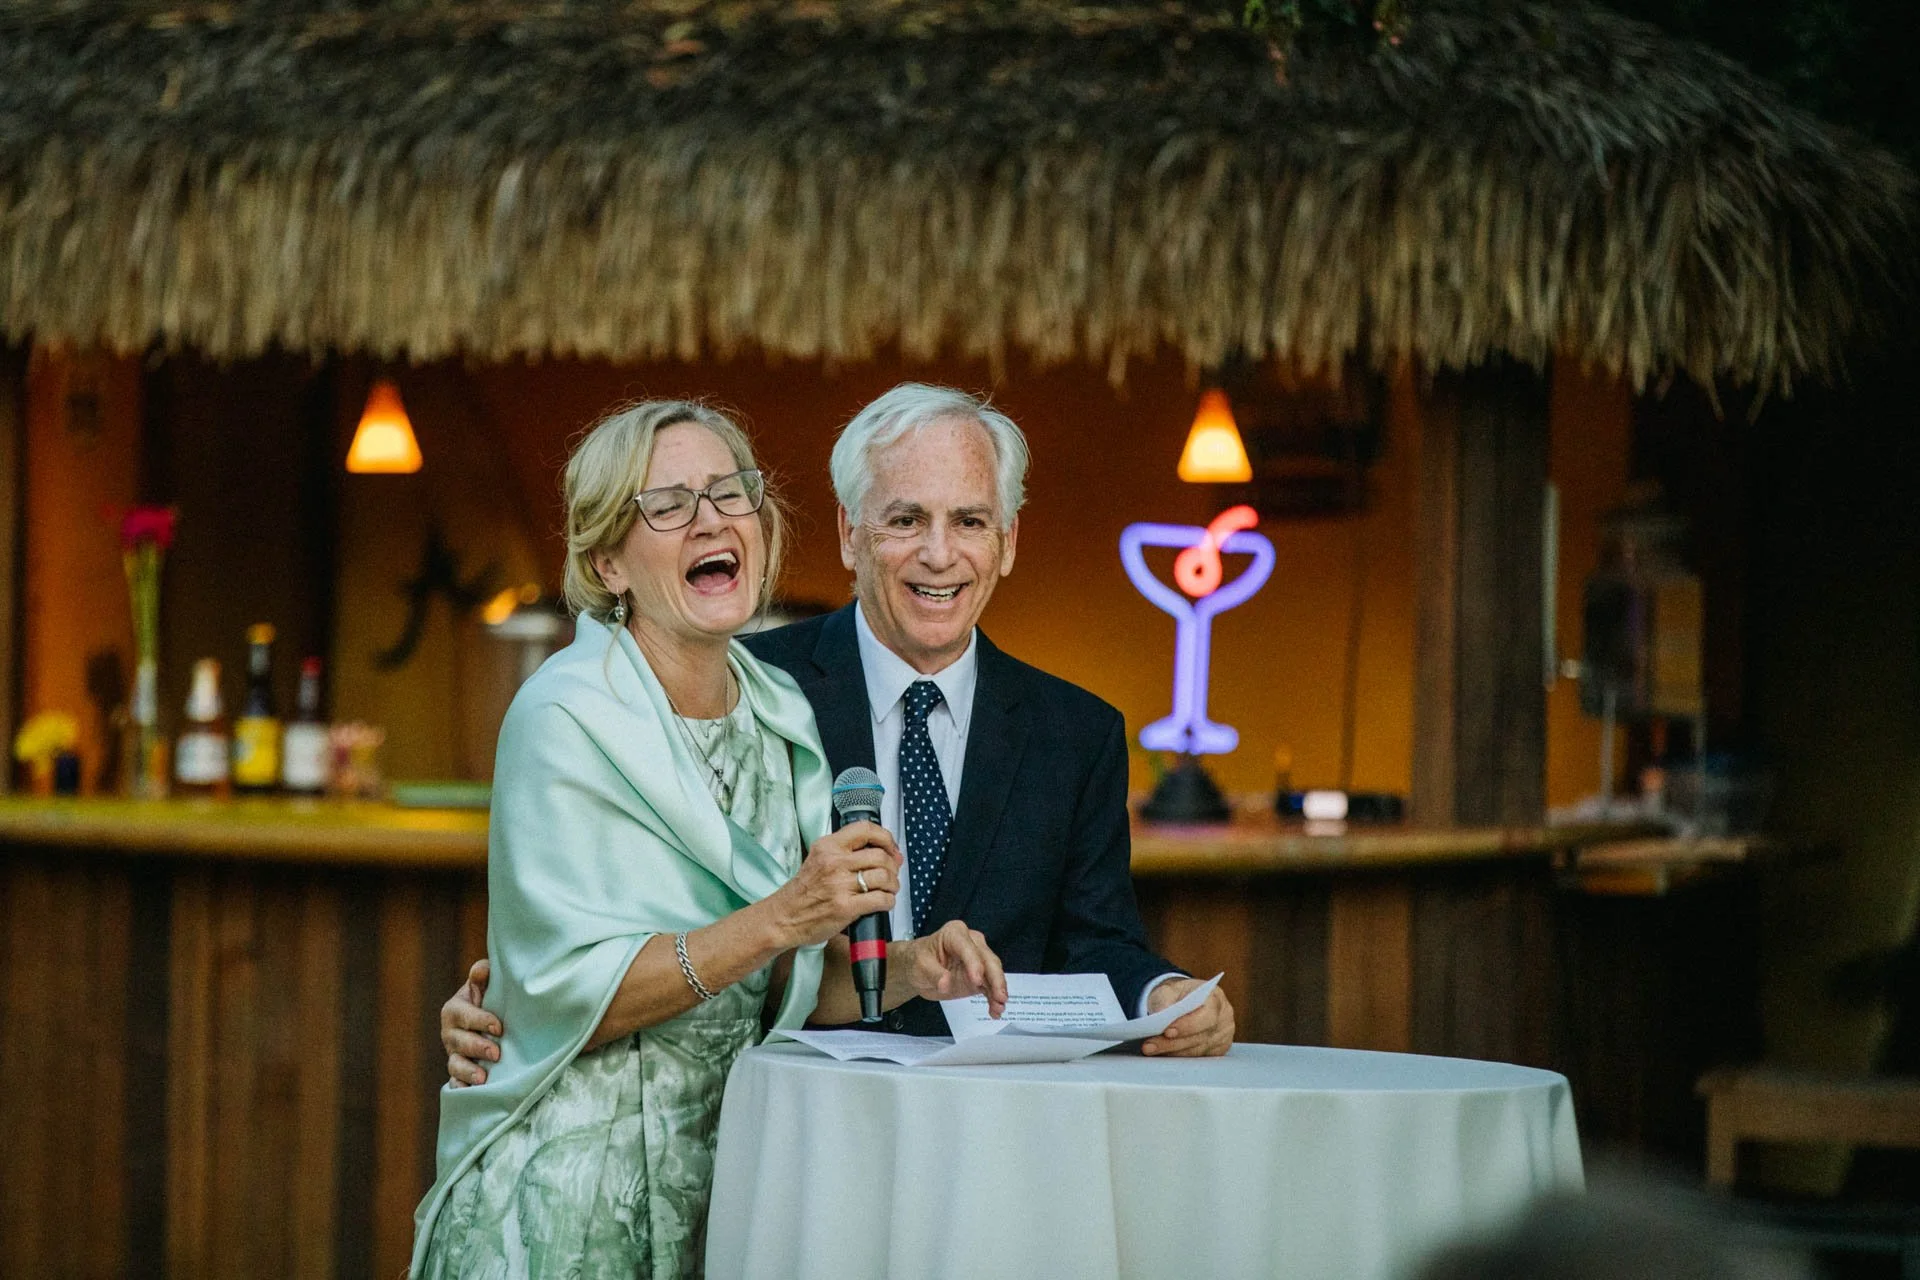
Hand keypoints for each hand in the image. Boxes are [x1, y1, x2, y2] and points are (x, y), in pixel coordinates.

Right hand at [442, 958, 502, 1086]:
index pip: (464, 1015)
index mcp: (455, 1009)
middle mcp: (450, 1033)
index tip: (499, 1027)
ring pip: (455, 1064)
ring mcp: (453, 1054)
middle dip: (477, 1047)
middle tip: (496, 1053)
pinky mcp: (459, 1072)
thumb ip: (483, 974)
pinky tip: (473, 1093)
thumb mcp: (487, 984)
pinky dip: (462, 1088)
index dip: (480, 1020)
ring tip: (483, 1078)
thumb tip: (481, 970)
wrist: (492, 1020)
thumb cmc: (492, 998)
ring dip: (468, 1071)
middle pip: (459, 1042)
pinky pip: (455, 1083)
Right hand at [769, 822, 901, 947]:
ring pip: (884, 877)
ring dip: (893, 885)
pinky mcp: (845, 907)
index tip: (891, 849)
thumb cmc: (804, 891)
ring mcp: (839, 885)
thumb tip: (889, 853)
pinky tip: (883, 903)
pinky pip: (880, 899)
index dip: (886, 838)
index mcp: (828, 846)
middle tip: (892, 874)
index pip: (865, 829)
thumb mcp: (819, 859)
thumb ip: (846, 852)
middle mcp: (834, 862)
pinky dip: (888, 901)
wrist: (784, 917)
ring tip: (889, 889)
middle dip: (893, 866)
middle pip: (880, 856)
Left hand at [897, 920, 1007, 1016]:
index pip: (968, 948)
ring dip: (998, 991)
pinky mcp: (980, 976)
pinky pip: (990, 986)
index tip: (976, 982)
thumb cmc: (918, 961)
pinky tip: (995, 1011)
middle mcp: (972, 943)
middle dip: (995, 979)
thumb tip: (946, 983)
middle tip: (999, 997)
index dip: (974, 964)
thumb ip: (934, 973)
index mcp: (955, 934)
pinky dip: (994, 998)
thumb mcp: (920, 965)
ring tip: (999, 1008)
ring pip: (993, 973)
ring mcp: (978, 960)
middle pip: (987, 959)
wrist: (917, 970)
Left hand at [1140, 977, 1233, 1057]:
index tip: (1167, 1031)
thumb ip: (1165, 999)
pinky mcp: (1216, 1051)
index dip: (1189, 1025)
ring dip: (1171, 1052)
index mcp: (1216, 998)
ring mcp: (1222, 1037)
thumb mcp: (1168, 989)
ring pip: (1196, 1051)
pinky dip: (1177, 1057)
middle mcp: (1223, 1019)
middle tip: (1149, 1046)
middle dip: (1172, 1043)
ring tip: (1150, 1050)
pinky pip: (1196, 1058)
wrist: (1183, 1001)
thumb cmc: (1177, 995)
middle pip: (1199, 1036)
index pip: (1207, 1015)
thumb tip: (1161, 1014)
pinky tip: (1161, 1055)